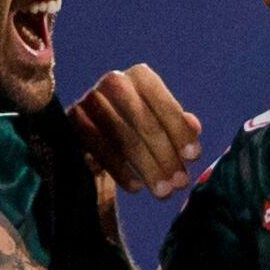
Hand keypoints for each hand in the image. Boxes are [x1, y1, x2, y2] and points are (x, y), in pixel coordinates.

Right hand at [71, 64, 203, 198]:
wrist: (95, 128)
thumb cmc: (138, 125)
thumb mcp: (161, 121)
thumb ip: (179, 124)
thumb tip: (194, 128)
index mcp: (141, 76)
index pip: (165, 105)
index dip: (180, 132)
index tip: (194, 157)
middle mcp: (115, 82)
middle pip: (146, 124)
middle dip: (167, 157)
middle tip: (181, 183)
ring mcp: (92, 100)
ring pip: (126, 140)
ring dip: (149, 169)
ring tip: (164, 192)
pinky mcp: (74, 121)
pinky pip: (103, 151)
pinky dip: (122, 172)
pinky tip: (137, 187)